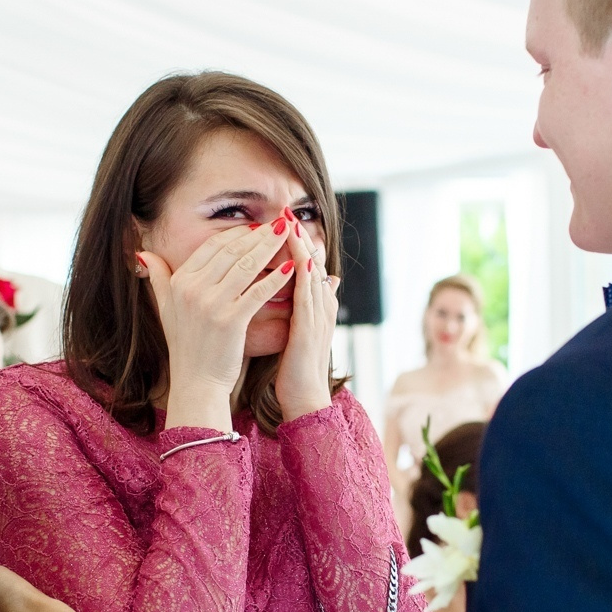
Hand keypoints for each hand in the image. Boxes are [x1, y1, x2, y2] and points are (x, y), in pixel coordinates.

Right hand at [138, 221, 292, 431]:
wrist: (196, 382)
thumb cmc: (186, 345)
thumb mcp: (165, 308)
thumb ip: (157, 278)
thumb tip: (141, 253)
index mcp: (179, 282)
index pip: (212, 247)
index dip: (236, 233)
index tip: (255, 226)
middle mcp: (192, 289)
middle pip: (232, 251)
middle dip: (258, 234)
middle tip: (279, 223)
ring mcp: (211, 304)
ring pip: (247, 266)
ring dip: (270, 247)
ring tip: (288, 235)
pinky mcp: (231, 320)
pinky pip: (258, 291)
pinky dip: (275, 277)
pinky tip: (290, 266)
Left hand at [275, 217, 337, 421]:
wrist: (306, 399)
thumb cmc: (298, 370)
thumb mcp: (302, 332)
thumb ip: (308, 307)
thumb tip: (325, 282)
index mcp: (316, 307)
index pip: (309, 268)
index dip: (299, 244)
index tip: (286, 222)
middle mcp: (321, 308)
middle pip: (313, 264)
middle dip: (300, 237)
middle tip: (288, 212)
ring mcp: (318, 318)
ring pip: (312, 275)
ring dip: (303, 249)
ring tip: (292, 224)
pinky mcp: (310, 330)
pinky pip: (308, 298)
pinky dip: (305, 278)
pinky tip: (300, 260)